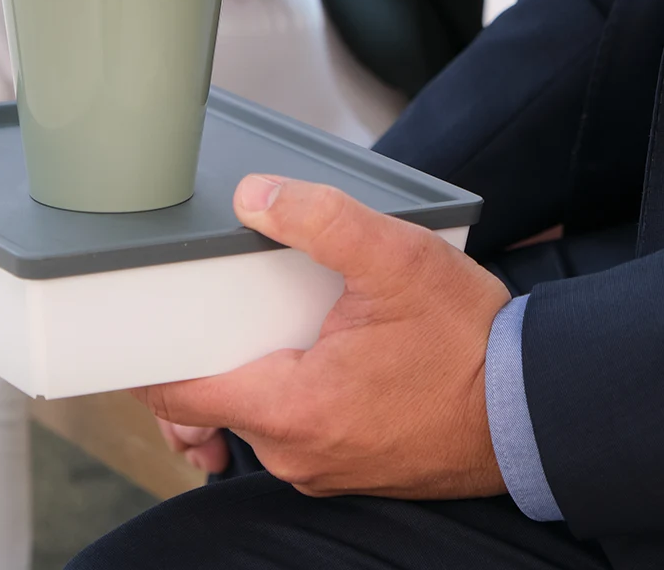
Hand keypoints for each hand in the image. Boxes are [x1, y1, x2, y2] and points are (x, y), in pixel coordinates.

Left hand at [134, 175, 510, 499]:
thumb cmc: (470, 344)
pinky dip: (281, 394)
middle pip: (210, 405)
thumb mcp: (398, 259)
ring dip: (245, 374)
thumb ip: (323, 220)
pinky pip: (289, 432)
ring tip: (261, 326)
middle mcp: (299, 453)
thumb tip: (255, 196)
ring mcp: (323, 467)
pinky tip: (306, 359)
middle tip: (205, 308)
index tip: (132, 328)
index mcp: (295, 407)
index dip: (147, 358)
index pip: (181, 393)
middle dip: (201, 355)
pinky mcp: (347, 466)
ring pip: (251, 418)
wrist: (531, 408)